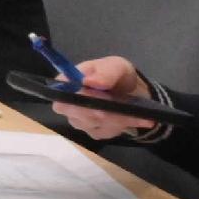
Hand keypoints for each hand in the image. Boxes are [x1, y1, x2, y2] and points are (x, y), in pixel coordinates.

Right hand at [52, 56, 169, 141]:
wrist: (130, 90)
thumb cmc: (116, 74)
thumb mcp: (115, 66)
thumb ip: (105, 72)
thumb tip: (88, 81)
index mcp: (66, 83)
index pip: (62, 96)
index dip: (80, 99)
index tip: (102, 97)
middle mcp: (68, 104)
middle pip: (77, 114)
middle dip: (102, 111)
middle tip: (123, 106)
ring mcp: (79, 120)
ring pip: (95, 124)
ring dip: (117, 118)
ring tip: (136, 110)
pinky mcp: (94, 132)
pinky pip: (106, 132)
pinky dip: (124, 124)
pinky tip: (137, 118)